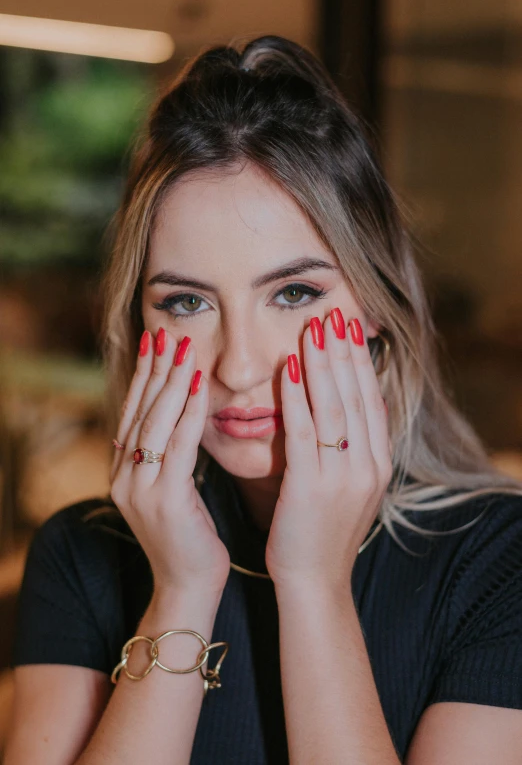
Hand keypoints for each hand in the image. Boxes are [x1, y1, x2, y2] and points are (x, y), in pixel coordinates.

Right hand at [109, 327, 230, 597]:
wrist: (189, 587)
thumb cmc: (191, 538)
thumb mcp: (175, 490)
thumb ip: (171, 456)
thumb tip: (184, 418)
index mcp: (125, 473)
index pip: (133, 412)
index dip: (144, 376)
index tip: (156, 342)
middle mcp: (124, 477)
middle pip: (140, 410)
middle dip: (154, 369)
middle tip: (167, 332)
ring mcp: (139, 489)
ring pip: (155, 422)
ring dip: (171, 381)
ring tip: (183, 347)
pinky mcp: (163, 500)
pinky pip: (177, 445)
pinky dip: (188, 412)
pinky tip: (200, 385)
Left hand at [265, 308, 391, 588]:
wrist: (314, 580)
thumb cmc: (321, 531)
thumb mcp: (349, 485)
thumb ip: (353, 446)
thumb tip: (353, 405)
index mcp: (378, 462)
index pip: (371, 398)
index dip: (359, 361)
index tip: (349, 328)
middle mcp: (367, 465)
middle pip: (356, 395)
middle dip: (343, 353)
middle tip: (332, 315)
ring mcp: (342, 476)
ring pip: (333, 407)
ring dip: (321, 364)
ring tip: (312, 330)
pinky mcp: (312, 487)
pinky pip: (305, 432)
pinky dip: (297, 397)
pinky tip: (287, 369)